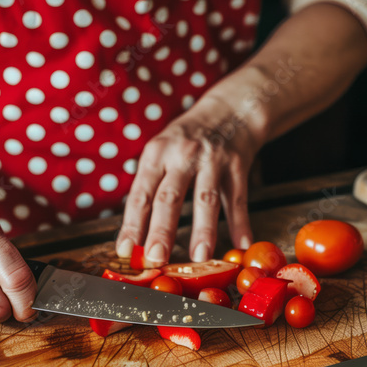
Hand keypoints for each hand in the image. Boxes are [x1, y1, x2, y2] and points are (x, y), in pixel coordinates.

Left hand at [115, 96, 263, 264]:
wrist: (229, 110)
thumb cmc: (187, 138)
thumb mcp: (161, 151)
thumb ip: (150, 187)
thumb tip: (136, 233)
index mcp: (156, 154)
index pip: (141, 195)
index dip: (132, 224)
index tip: (125, 250)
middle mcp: (182, 155)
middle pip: (169, 197)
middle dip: (161, 230)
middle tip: (156, 257)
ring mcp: (212, 160)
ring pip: (205, 199)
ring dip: (203, 230)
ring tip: (199, 257)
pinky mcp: (237, 165)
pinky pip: (238, 199)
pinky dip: (240, 223)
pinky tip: (241, 244)